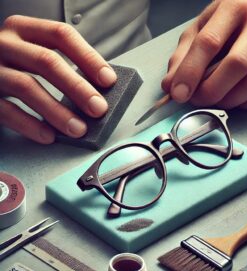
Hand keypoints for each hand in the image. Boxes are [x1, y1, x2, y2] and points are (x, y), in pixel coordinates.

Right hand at [0, 15, 116, 143]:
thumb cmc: (16, 67)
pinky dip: (31, 125)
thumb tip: (97, 94)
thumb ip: (62, 68)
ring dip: (58, 112)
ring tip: (78, 129)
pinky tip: (49, 136)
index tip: (109, 80)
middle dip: (78, 87)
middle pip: (47, 61)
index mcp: (25, 30)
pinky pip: (8, 111)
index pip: (61, 35)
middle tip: (98, 108)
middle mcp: (6, 44)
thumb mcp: (35, 56)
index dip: (88, 58)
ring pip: (27, 87)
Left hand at [162, 0, 246, 108]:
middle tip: (196, 99)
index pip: (209, 42)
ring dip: (228, 100)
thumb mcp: (201, 29)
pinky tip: (234, 98)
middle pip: (236, 66)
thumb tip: (170, 86)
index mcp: (234, 7)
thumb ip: (183, 56)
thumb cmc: (230, 20)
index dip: (190, 73)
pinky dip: (246, 104)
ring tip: (214, 99)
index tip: (178, 94)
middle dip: (210, 91)